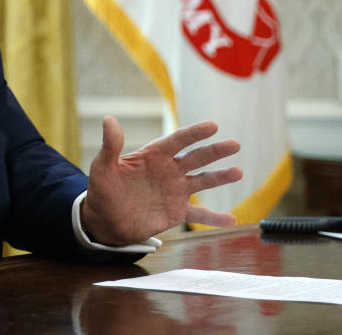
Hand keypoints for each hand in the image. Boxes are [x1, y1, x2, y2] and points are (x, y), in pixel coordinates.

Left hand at [81, 117, 242, 245]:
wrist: (105, 220)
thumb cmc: (103, 189)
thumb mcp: (103, 167)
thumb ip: (110, 145)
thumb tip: (108, 120)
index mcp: (153, 155)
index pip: (177, 140)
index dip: (194, 133)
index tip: (212, 126)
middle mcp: (169, 170)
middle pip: (196, 157)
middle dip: (215, 151)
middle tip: (235, 144)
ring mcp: (175, 191)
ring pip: (202, 181)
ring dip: (220, 177)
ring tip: (238, 172)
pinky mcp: (177, 212)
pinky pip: (199, 214)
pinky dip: (215, 217)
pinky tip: (232, 219)